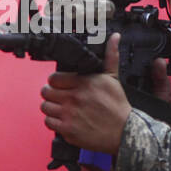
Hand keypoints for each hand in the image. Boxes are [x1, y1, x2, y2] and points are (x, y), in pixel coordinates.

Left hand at [39, 34, 132, 155]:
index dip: (56, 82)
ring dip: (52, 108)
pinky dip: (54, 122)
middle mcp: (74, 97)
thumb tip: (115, 38)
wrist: (125, 132)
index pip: (53, 78)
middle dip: (53, 95)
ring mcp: (70, 114)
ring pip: (45, 107)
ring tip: (62, 110)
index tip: (62, 86)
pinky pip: (48, 122)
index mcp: (83, 83)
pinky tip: (64, 120)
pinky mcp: (68, 129)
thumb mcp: (114, 79)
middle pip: (46, 92)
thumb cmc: (118, 107)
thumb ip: (110, 56)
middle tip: (62, 98)